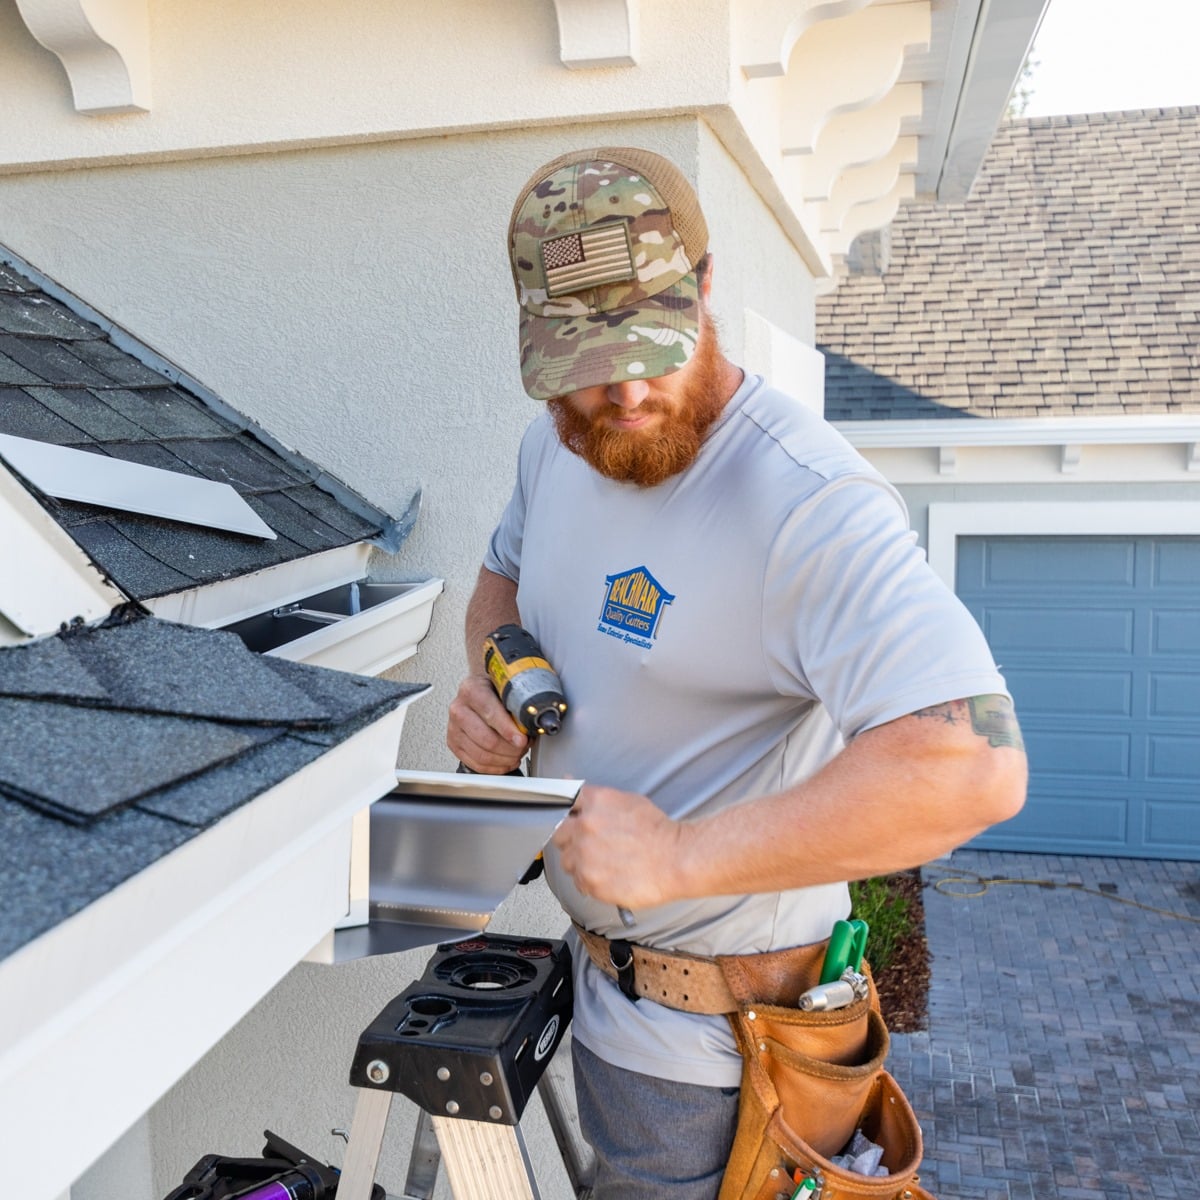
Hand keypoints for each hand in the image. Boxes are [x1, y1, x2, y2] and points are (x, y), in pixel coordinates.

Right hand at [446, 674, 528, 772]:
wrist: (479, 689)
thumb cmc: (493, 688)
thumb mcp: (506, 686)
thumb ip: (516, 703)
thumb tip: (530, 725)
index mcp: (471, 690)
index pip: (490, 714)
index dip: (508, 731)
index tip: (522, 739)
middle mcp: (458, 709)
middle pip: (487, 739)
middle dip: (510, 749)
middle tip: (524, 747)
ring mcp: (453, 728)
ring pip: (481, 755)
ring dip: (505, 759)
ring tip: (517, 754)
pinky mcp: (454, 744)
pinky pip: (475, 764)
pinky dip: (495, 767)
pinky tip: (507, 762)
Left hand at [551, 784, 684, 909]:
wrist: (678, 858)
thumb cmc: (657, 831)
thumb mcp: (627, 800)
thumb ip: (593, 795)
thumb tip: (568, 781)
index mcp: (595, 802)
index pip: (563, 803)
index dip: (568, 815)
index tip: (573, 821)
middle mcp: (586, 826)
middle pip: (559, 834)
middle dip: (571, 839)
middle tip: (592, 844)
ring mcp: (586, 855)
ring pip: (566, 861)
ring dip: (579, 862)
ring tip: (603, 862)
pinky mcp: (590, 880)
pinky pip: (578, 882)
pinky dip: (589, 881)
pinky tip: (608, 875)